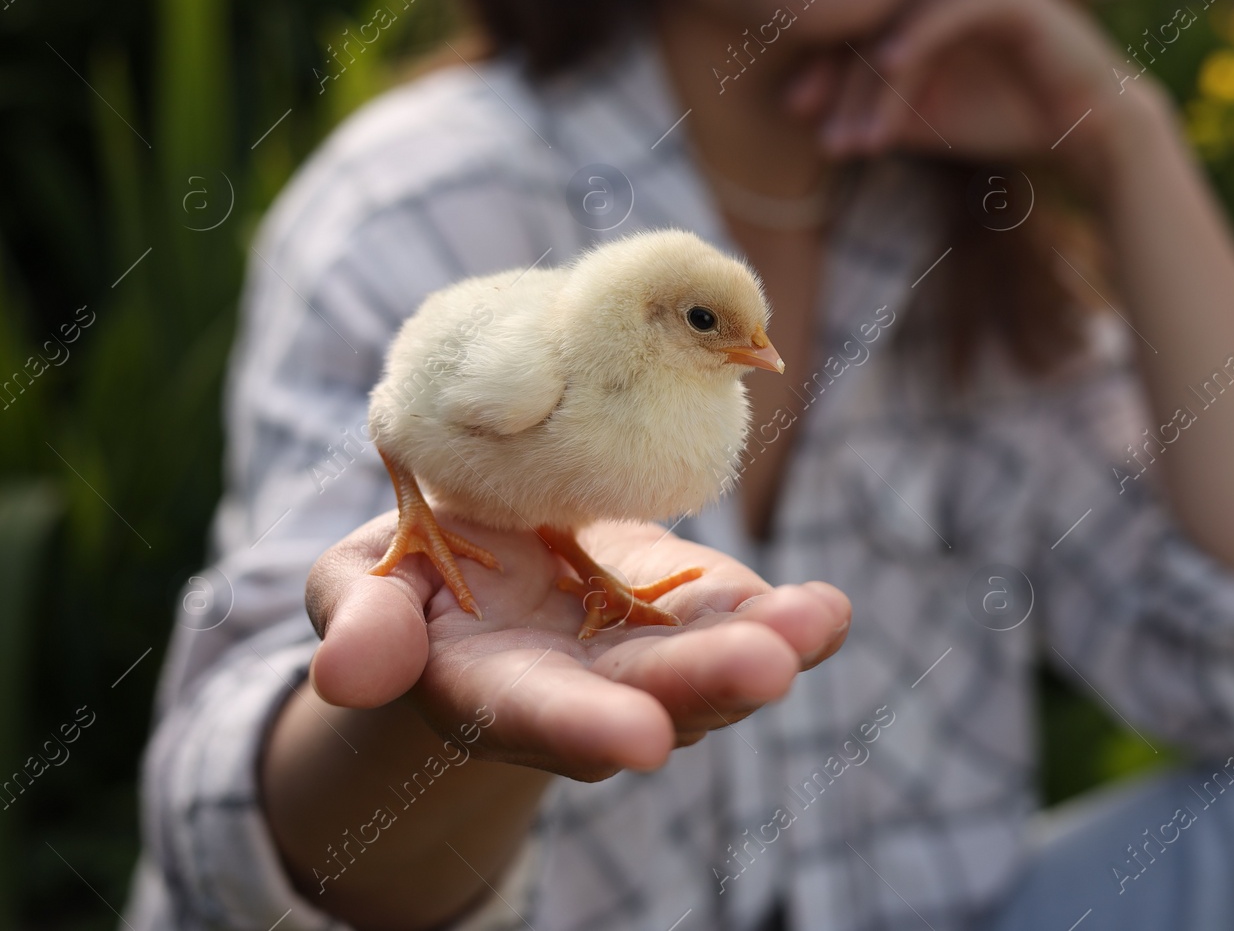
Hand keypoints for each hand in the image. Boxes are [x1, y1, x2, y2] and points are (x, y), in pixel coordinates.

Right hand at [306, 512, 849, 778]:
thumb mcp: (357, 585)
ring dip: (766, 649)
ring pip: (709, 666)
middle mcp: (581, 689)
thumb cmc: (406, 577)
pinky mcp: (688, 609)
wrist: (478, 553)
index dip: (583, 724)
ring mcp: (644, 653)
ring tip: (815, 622)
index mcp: (490, 688)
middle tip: (767, 671)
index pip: (533, 712)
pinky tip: (827, 612)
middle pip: (647, 698)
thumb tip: (347, 674)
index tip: (640, 740)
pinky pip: (740, 620)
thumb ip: (360, 624)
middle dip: (704, 686)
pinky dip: (790, 621)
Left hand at [786, 0, 1156, 171]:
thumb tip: (815, 124)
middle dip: (844, 85)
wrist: (1089, 135)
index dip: (824, 67)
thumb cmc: (1006, 121)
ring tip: (861, 138)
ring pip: (909, 23)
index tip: (796, 112)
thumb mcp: (927, 121)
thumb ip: (877, 111)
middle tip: (827, 138)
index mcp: (926, 5)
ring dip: (879, 84)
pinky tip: (893, 65)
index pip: (861, 29)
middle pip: (877, 24)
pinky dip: (920, 34)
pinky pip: (953, 8)